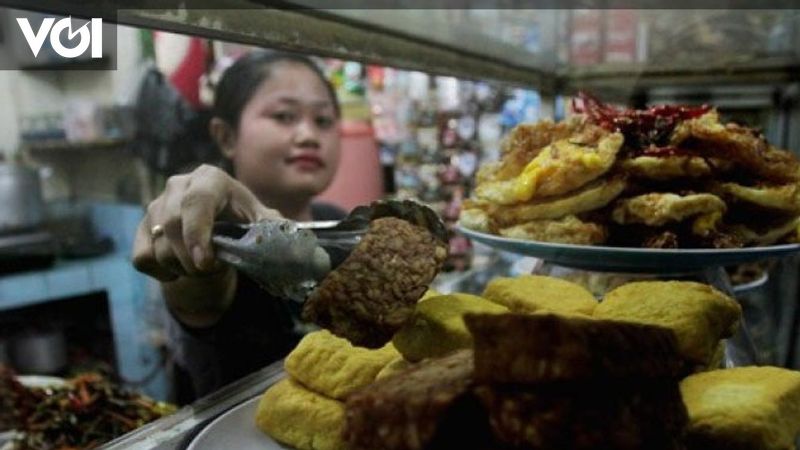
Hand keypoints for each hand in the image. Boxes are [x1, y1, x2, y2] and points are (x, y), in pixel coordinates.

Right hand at [132, 164, 280, 280]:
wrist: (218, 226)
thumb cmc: (243, 219)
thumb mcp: (261, 220)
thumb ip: (273, 226)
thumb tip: (288, 236)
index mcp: (210, 178)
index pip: (196, 202)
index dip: (197, 233)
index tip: (205, 262)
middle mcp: (178, 185)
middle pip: (171, 225)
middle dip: (192, 259)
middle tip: (211, 270)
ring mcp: (156, 205)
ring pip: (158, 246)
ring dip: (182, 268)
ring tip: (201, 267)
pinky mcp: (143, 227)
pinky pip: (142, 258)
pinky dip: (162, 272)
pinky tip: (181, 268)